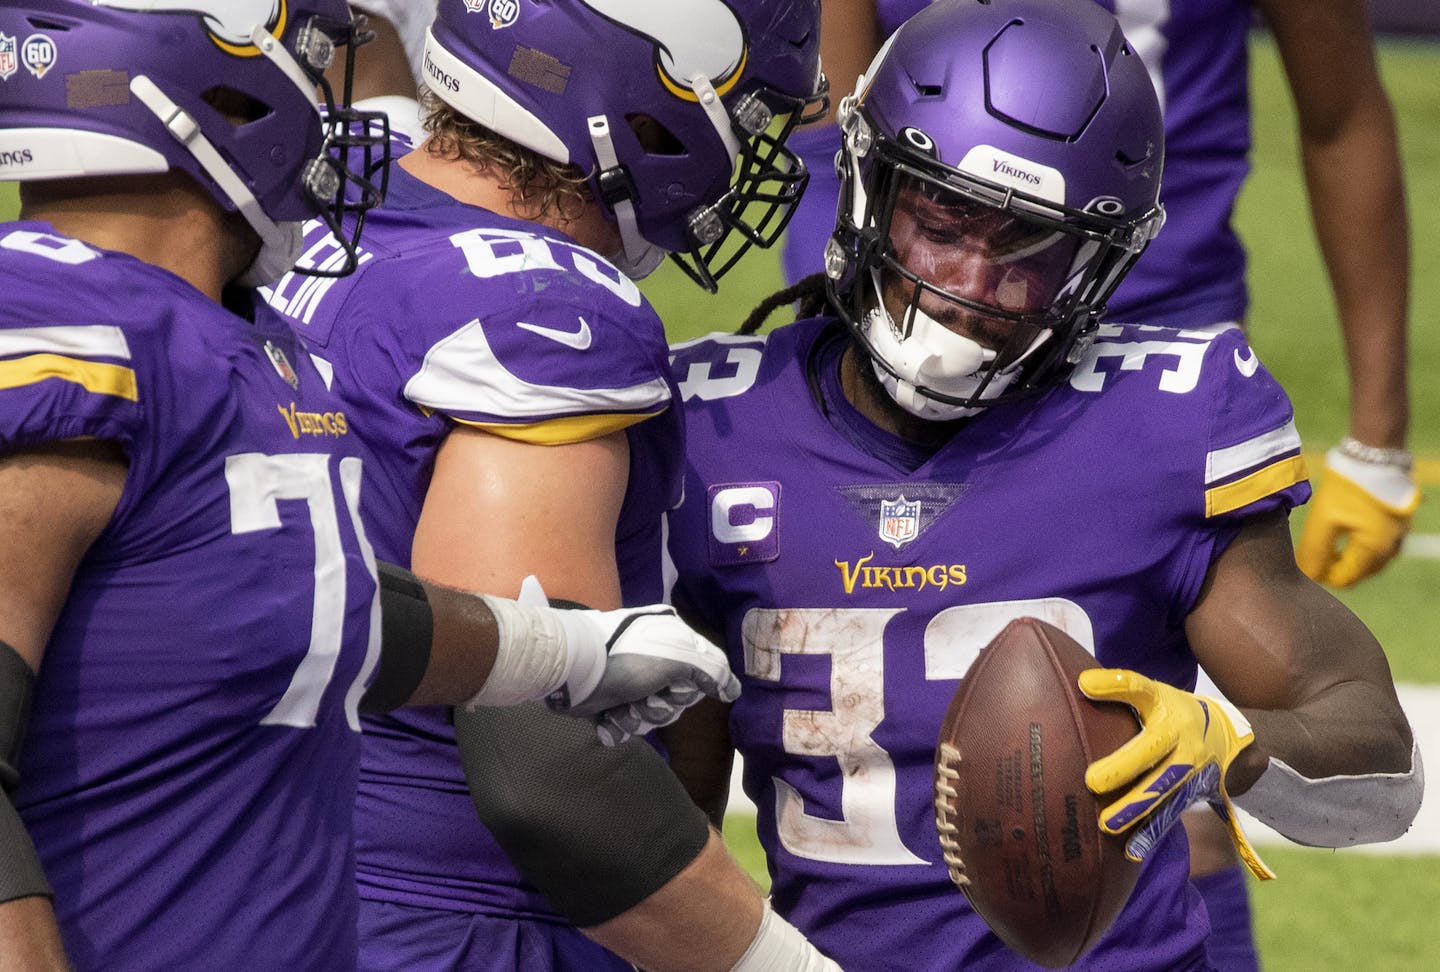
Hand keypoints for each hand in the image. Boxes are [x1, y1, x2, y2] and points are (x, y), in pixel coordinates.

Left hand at [555, 606, 739, 744]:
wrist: (569, 669)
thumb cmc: (626, 658)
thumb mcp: (677, 656)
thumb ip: (711, 670)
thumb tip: (732, 691)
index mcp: (670, 642)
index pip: (699, 677)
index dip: (686, 690)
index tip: (672, 687)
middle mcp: (652, 660)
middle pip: (674, 702)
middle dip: (657, 707)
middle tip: (641, 697)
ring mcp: (628, 681)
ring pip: (649, 716)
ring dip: (634, 718)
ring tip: (618, 708)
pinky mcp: (607, 701)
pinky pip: (624, 725)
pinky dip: (615, 726)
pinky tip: (606, 720)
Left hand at [1078, 669, 1274, 879]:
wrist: (1231, 735)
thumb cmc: (1173, 711)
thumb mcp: (1154, 694)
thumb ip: (1120, 688)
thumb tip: (1080, 683)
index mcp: (1167, 706)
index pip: (1139, 689)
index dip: (1115, 685)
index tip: (1085, 686)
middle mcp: (1182, 736)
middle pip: (1152, 751)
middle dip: (1124, 768)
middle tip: (1092, 781)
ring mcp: (1192, 767)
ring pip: (1164, 789)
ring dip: (1136, 808)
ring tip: (1107, 825)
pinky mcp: (1194, 792)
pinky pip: (1171, 812)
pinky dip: (1152, 832)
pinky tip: (1132, 850)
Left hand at [1296, 442, 1417, 587]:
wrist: (1374, 455)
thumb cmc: (1347, 487)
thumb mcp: (1323, 519)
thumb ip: (1314, 550)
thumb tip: (1307, 573)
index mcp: (1374, 549)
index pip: (1346, 579)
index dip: (1323, 576)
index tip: (1305, 566)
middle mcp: (1392, 547)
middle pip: (1361, 573)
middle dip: (1337, 569)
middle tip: (1315, 558)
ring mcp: (1399, 535)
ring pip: (1372, 561)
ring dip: (1350, 560)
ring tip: (1329, 549)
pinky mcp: (1399, 523)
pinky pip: (1381, 546)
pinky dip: (1363, 548)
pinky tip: (1346, 537)